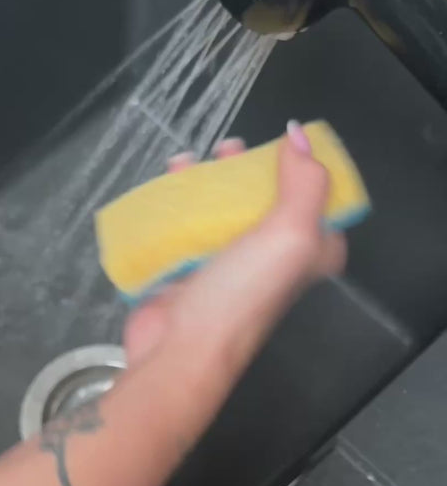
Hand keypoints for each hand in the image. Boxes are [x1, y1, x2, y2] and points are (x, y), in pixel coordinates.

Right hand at [124, 123, 346, 378]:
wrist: (181, 350)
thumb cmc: (242, 295)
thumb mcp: (292, 234)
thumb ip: (305, 182)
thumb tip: (300, 135)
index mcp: (310, 254)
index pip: (319, 202)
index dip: (307, 169)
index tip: (284, 140)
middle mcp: (274, 259)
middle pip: (267, 199)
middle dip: (250, 167)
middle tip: (229, 148)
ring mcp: (230, 264)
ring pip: (224, 208)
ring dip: (209, 179)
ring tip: (189, 159)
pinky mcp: (190, 268)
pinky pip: (187, 224)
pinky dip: (178, 199)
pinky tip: (167, 182)